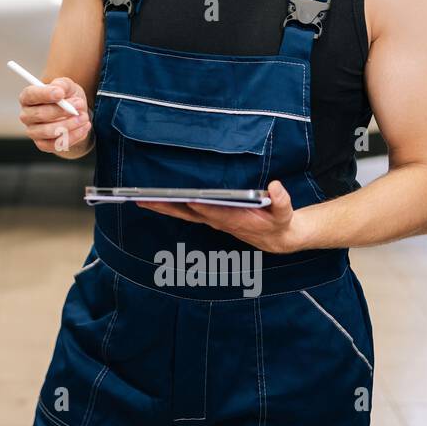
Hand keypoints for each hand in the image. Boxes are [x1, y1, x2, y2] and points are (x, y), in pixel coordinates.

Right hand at [18, 76, 89, 154]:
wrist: (75, 115)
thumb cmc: (67, 98)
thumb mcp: (67, 86)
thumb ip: (62, 85)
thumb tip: (59, 89)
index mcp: (28, 98)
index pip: (30, 95)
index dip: (44, 94)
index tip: (60, 93)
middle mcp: (26, 115)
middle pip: (39, 114)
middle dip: (61, 110)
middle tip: (80, 104)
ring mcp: (33, 132)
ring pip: (48, 131)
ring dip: (69, 124)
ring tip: (84, 117)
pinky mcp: (43, 145)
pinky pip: (56, 144)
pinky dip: (73, 136)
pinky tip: (83, 128)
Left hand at [135, 180, 305, 253]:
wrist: (277, 238)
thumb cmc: (279, 222)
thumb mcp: (285, 212)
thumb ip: (281, 201)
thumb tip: (275, 187)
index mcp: (235, 219)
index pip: (216, 212)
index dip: (204, 207)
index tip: (190, 199)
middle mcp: (218, 220)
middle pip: (189, 214)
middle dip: (168, 207)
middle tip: (146, 199)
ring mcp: (211, 220)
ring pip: (182, 214)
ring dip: (162, 207)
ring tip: (141, 199)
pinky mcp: (208, 217)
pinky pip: (184, 212)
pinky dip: (168, 207)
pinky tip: (154, 201)